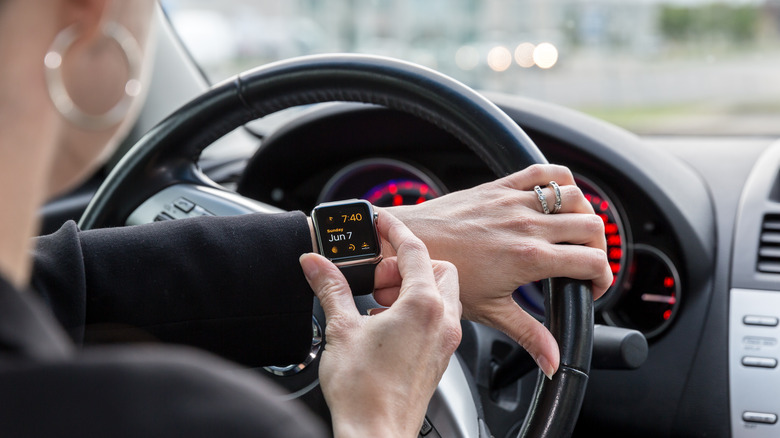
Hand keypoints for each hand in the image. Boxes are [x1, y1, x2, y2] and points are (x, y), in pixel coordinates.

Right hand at [299, 212, 461, 437]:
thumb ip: (331, 288)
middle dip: (410, 263)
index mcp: (423, 306)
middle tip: (378, 274)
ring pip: (443, 294)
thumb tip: (316, 264)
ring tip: (379, 301)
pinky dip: (418, 310)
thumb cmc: (364, 391)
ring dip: (415, 287)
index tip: (381, 221)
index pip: (415, 250)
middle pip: (439, 268)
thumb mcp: (341, 329)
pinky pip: (439, 318)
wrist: (375, 434)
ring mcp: (445, 341)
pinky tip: (387, 323)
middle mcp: (443, 321)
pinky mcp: (439, 358)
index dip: (395, 230)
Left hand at [383, 164, 611, 378]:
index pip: (593, 261)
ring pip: (575, 196)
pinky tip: (558, 197)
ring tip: (573, 234)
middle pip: (593, 227)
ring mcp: (515, 202)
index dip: (603, 278)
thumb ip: (528, 334)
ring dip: (584, 213)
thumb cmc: (445, 274)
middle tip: (585, 264)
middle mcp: (528, 225)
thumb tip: (553, 362)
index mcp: (530, 258)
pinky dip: (560, 179)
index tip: (592, 287)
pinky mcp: (501, 186)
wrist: (412, 241)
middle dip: (599, 248)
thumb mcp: (490, 310)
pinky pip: (544, 172)